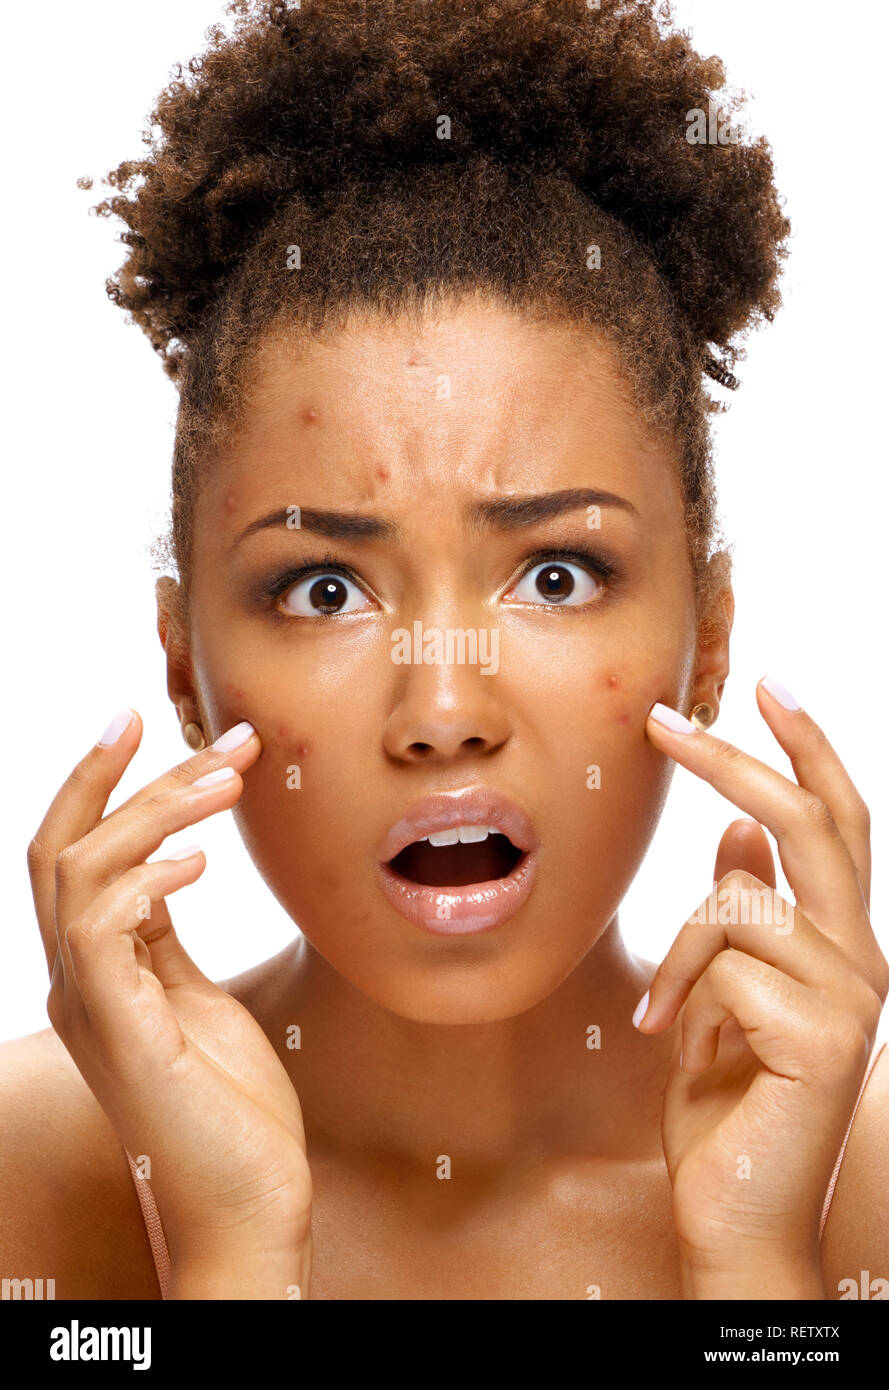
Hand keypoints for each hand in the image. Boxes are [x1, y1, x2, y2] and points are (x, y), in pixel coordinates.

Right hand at [27, 709, 312, 1294]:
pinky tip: (201, 859)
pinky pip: (102, 930)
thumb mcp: (196, 998)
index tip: (143, 722)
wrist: (249, 1206)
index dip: (99, 783)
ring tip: (225, 781)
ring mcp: (90, 1007)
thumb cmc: (231, 1106)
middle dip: (124, 775)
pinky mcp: (119, 1032)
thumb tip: (168, 864)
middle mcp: (79, 981)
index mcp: (98, 969)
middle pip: (63, 846)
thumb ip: (165, 937)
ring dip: (153, 811)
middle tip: (203, 731)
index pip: (74, 853)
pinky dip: (144, 879)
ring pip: (79, 871)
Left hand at [638, 677, 887, 1288]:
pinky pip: (725, 964)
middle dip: (736, 758)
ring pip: (739, 902)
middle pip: (811, 823)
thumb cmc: (725, 1104)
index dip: (808, 748)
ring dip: (680, 955)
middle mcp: (863, 960)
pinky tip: (683, 1051)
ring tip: (665, 1022)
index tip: (768, 683)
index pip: (838, 822)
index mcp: (841, 944)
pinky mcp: (825, 1034)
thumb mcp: (721, 992)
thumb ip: (742, 910)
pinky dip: (682, 1001)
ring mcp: (853, 996)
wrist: (734, 1213)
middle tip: (662, 721)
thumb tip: (737, 826)